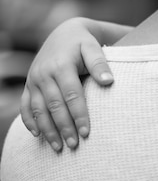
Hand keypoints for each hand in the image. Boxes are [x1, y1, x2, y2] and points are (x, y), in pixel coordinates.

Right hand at [20, 17, 113, 151]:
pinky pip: (25, 106)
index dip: (79, 114)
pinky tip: (37, 135)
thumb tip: (109, 81)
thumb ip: (100, 63)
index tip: (87, 132)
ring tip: (58, 147)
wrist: (63, 33)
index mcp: (61, 65)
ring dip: (47, 130)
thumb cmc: (83, 42)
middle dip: (64, 127)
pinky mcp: (28, 85)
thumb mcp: (93, 46)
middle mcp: (44, 74)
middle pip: (54, 106)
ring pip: (38, 109)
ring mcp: (33, 80)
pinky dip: (29, 121)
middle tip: (74, 145)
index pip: (71, 95)